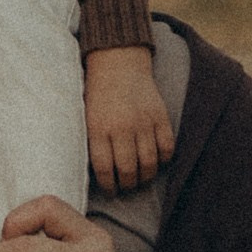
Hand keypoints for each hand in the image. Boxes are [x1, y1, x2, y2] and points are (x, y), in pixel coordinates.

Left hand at [84, 45, 174, 195]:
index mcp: (98, 128)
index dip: (109, 186)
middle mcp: (121, 127)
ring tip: (141, 177)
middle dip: (128, 185)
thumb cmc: (98, 93)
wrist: (118, 61)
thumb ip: (90, 143)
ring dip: (146, 176)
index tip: (111, 190)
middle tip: (126, 186)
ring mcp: (143, 122)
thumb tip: (97, 174)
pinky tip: (156, 160)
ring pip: (149, 163)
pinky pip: (167, 147)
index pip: (104, 169)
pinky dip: (163, 158)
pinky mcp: (160, 116)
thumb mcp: (85, 116)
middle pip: (128, 170)